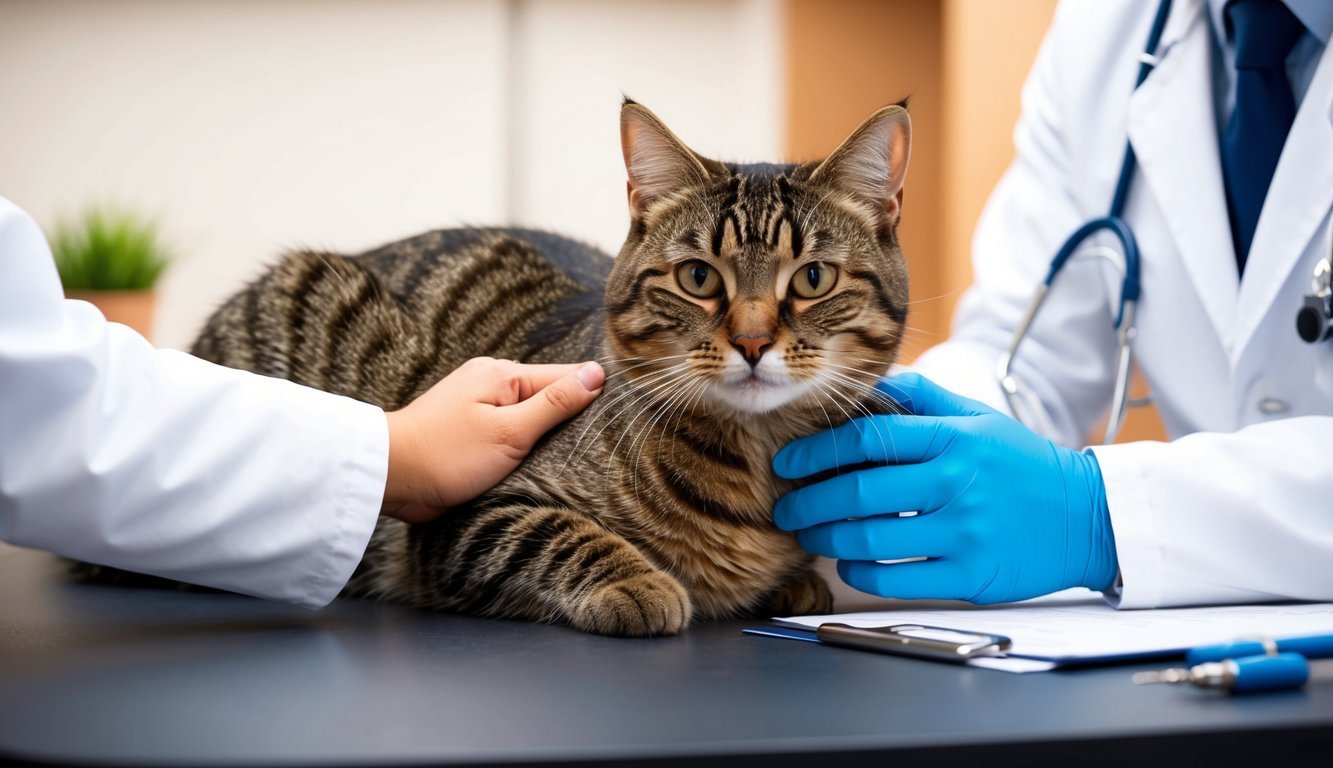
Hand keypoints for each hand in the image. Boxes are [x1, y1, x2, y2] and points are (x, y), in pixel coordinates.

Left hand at [382, 358, 603, 522]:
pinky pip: (508, 432)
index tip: (614, 424)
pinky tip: (532, 465)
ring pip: (528, 417)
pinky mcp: (468, 430)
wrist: (389, 477)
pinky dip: (522, 447)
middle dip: (567, 420)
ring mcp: (477, 405)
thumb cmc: (447, 455)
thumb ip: (555, 402)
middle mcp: (490, 382)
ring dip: (543, 437)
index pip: (565, 377)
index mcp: (502, 373)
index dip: (590, 398)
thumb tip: (597, 373)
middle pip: (547, 396)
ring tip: (566, 461)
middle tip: (594, 449)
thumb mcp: (510, 431)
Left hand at [772, 372, 1116, 603]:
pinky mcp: (971, 575)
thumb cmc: (1021, 463)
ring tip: (809, 535)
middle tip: (784, 507)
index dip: (818, 450)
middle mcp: (957, 483)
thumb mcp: (978, 418)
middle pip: (860, 492)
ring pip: (871, 539)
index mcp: (954, 438)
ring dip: (827, 539)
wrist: (1087, 516)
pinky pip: (897, 580)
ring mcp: (965, 532)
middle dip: (809, 502)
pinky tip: (847, 562)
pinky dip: (861, 573)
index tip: (788, 461)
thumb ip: (923, 398)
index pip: (868, 438)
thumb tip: (870, 384)